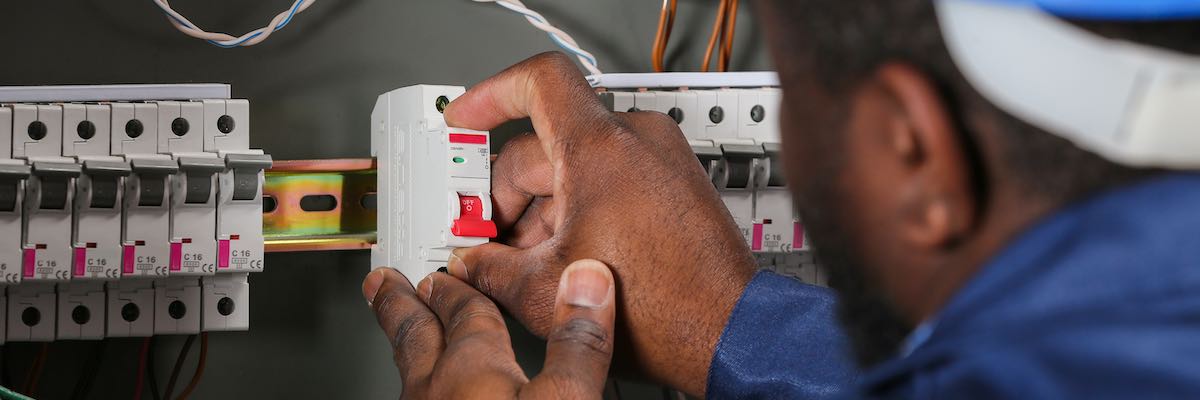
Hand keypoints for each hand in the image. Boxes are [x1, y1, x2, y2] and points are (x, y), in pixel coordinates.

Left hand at [363, 259, 616, 398]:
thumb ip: (576, 343)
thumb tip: (588, 282)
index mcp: (471, 368)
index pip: (463, 310)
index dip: (461, 284)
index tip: (450, 264)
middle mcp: (434, 392)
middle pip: (414, 336)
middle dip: (403, 304)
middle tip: (383, 281)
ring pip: (407, 372)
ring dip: (408, 347)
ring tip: (405, 332)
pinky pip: (410, 399)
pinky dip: (416, 387)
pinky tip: (425, 397)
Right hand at [441, 52, 756, 395]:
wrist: (725, 332)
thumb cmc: (663, 310)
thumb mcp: (544, 290)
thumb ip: (489, 266)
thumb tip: (471, 261)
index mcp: (601, 148)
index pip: (538, 80)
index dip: (490, 94)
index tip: (466, 117)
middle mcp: (636, 140)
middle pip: (546, 136)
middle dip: (507, 188)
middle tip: (486, 232)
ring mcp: (661, 158)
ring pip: (577, 160)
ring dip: (542, 204)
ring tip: (525, 258)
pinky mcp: (676, 182)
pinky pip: (612, 175)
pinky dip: (579, 205)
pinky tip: (564, 253)